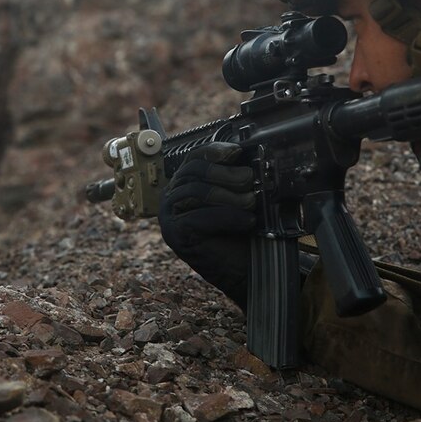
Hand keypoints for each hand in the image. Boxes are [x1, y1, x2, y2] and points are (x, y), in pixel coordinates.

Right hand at [158, 141, 256, 310]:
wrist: (241, 269)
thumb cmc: (239, 231)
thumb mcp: (237, 198)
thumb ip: (236, 178)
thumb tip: (247, 158)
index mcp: (183, 184)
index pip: (193, 158)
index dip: (214, 151)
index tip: (237, 152)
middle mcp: (171, 197)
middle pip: (193, 171)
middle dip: (225, 173)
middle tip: (249, 179)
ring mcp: (169, 216)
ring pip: (196, 191)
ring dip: (228, 195)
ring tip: (251, 202)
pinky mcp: (175, 234)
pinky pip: (200, 217)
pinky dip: (228, 217)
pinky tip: (248, 220)